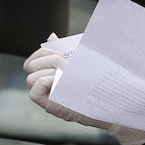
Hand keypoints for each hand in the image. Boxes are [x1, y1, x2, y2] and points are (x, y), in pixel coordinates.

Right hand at [24, 34, 144, 144]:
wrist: (114, 104)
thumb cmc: (101, 84)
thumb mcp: (82, 63)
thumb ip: (65, 51)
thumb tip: (51, 36)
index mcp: (53, 75)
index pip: (32, 61)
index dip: (41, 53)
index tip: (58, 52)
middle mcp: (48, 87)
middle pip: (29, 66)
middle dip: (46, 59)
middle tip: (65, 63)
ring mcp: (49, 98)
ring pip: (30, 77)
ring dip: (49, 69)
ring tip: (67, 72)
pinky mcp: (52, 107)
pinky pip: (34, 90)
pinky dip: (46, 82)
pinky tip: (62, 81)